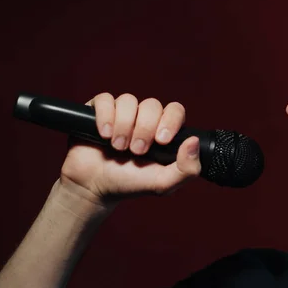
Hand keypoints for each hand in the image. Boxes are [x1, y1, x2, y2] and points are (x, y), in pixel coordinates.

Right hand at [58, 93, 200, 204]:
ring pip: (128, 100)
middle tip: (136, 151)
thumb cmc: (129, 184)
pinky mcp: (98, 112)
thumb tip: (194, 141)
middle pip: (152, 105)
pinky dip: (105, 116)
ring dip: (123, 125)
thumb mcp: (162, 184)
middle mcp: (143, 119)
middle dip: (144, 129)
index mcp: (162, 131)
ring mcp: (121, 113)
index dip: (170, 120)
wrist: (93, 187)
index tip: (161, 140)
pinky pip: (105, 100)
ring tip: (117, 146)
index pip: (175, 110)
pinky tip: (103, 135)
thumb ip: (186, 169)